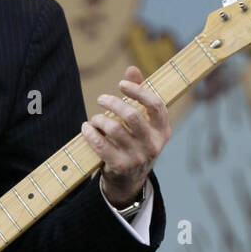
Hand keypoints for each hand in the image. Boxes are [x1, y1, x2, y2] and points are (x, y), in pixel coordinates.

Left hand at [81, 65, 169, 206]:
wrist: (129, 182)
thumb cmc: (135, 144)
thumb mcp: (143, 124)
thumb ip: (139, 96)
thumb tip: (132, 69)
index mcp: (163, 131)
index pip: (156, 105)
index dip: (138, 91)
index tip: (121, 84)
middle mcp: (153, 145)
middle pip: (132, 116)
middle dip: (113, 103)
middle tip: (101, 99)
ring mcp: (137, 158)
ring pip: (114, 129)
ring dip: (99, 119)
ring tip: (95, 119)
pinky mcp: (120, 167)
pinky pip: (101, 144)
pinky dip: (90, 133)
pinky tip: (86, 128)